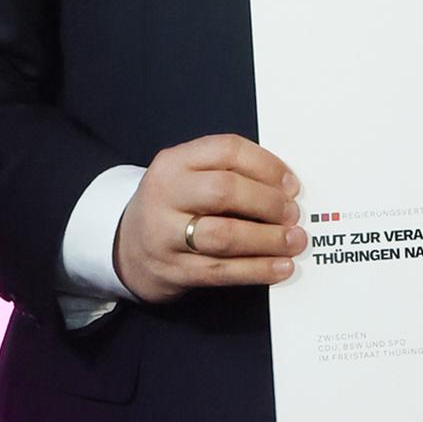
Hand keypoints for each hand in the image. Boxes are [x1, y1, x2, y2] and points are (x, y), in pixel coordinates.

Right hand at [114, 135, 301, 303]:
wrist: (128, 248)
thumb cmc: (174, 207)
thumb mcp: (188, 178)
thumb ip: (229, 174)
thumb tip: (286, 189)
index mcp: (174, 162)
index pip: (227, 150)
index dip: (267, 165)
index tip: (291, 184)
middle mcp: (165, 194)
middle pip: (225, 191)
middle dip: (268, 203)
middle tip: (293, 214)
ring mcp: (165, 234)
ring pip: (224, 235)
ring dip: (268, 239)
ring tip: (294, 241)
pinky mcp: (174, 270)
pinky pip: (222, 271)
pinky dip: (257, 270)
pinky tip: (281, 267)